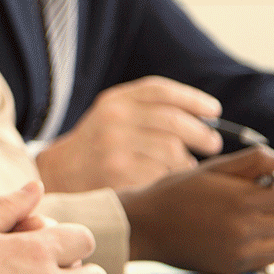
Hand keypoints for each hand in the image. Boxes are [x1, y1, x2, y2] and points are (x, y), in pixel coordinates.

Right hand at [34, 77, 221, 192]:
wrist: (59, 175)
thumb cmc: (97, 146)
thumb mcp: (113, 116)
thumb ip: (149, 110)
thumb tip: (206, 115)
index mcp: (115, 101)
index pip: (162, 91)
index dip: (194, 99)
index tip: (214, 111)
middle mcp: (114, 120)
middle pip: (174, 122)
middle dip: (202, 134)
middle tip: (212, 144)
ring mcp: (115, 148)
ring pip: (173, 152)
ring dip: (187, 162)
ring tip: (185, 167)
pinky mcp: (118, 175)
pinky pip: (162, 176)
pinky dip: (172, 180)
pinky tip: (168, 182)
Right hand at [117, 145, 273, 273]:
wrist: (145, 226)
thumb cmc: (175, 193)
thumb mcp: (214, 168)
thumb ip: (257, 162)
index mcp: (242, 200)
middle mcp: (244, 230)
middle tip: (264, 202)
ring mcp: (240, 253)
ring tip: (256, 220)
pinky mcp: (233, 269)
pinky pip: (269, 261)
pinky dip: (265, 248)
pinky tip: (245, 236)